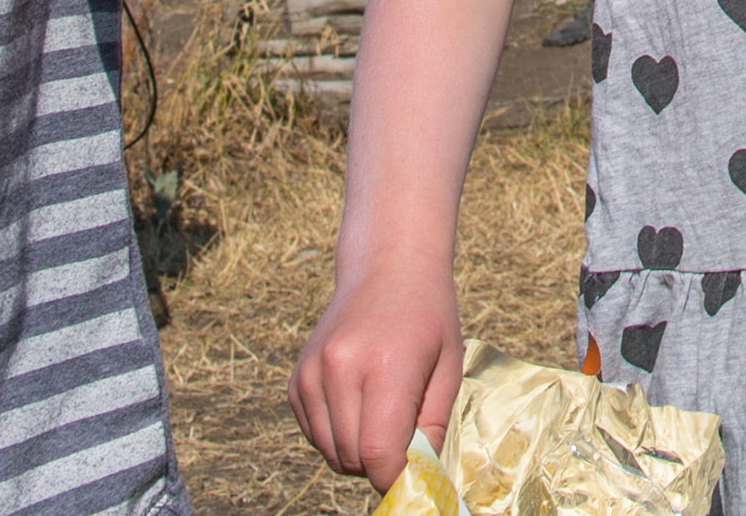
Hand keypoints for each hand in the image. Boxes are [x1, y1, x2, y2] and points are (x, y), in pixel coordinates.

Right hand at [292, 254, 463, 477]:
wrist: (387, 268)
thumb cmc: (427, 319)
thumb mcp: (448, 367)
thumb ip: (432, 426)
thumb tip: (416, 476)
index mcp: (385, 366)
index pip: (379, 454)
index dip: (395, 477)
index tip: (413, 474)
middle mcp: (340, 369)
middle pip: (354, 459)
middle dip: (380, 464)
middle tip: (404, 435)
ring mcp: (312, 373)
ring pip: (331, 453)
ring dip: (357, 453)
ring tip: (382, 413)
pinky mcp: (296, 380)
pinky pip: (314, 435)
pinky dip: (336, 435)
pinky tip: (358, 402)